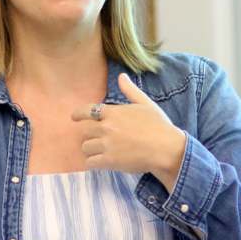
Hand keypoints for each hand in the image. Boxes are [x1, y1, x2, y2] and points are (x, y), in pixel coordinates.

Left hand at [71, 73, 186, 191]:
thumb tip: (121, 76)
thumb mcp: (145, 103)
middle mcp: (106, 127)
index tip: (74, 117)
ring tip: (98, 152)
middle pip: (84, 130)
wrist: (166, 149)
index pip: (87, 111)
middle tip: (94, 138)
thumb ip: (130, 91)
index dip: (78, 114)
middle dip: (88, 134)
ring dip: (90, 149)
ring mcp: (106, 145)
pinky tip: (100, 162)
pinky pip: (90, 162)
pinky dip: (93, 162)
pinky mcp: (109, 161)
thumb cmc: (159, 126)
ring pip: (85, 147)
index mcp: (113, 112)